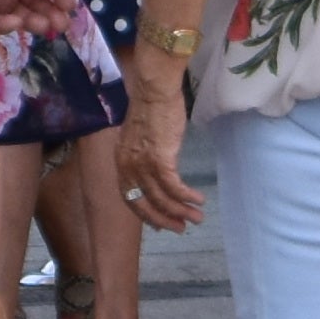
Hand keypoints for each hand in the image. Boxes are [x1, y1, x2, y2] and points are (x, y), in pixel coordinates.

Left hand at [116, 58, 207, 234]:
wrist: (154, 90)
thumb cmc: (151, 107)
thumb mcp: (140, 135)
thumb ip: (143, 154)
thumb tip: (157, 166)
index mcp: (121, 161)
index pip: (129, 197)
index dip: (145, 213)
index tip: (160, 223)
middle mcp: (128, 167)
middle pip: (143, 204)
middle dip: (163, 219)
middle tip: (181, 228)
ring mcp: (143, 164)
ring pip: (161, 198)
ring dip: (181, 211)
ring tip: (197, 217)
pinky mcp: (160, 159)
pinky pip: (174, 186)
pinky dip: (186, 196)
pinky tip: (198, 199)